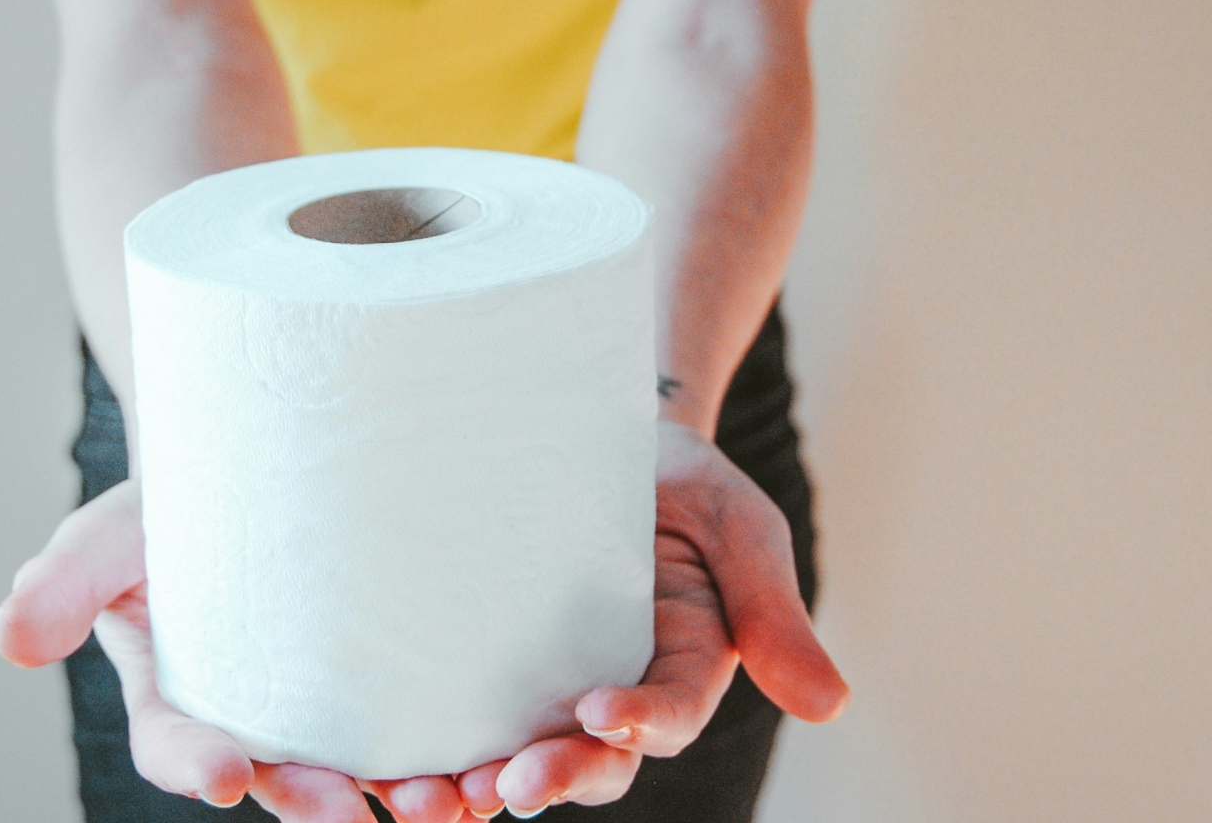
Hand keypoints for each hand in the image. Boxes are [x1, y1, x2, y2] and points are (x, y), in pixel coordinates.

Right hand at [0, 479, 476, 822]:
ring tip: (444, 803)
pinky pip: (428, 726)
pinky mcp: (395, 677)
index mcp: (178, 697)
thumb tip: (8, 641)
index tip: (229, 774)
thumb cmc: (168, 506)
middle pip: (285, 777)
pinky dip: (459, 752)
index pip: (179, 745)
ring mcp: (330, 706)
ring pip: (366, 769)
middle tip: (351, 814)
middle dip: (315, 802)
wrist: (254, 462)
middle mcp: (256, 718)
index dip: (197, 764)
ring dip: (404, 795)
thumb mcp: (105, 534)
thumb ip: (62, 582)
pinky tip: (497, 764)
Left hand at [449, 420, 848, 817]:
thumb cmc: (679, 479)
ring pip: (520, 753)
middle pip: (591, 759)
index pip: (669, 713)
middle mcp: (616, 685)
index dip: (639, 724)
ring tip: (430, 799)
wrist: (594, 426)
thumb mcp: (738, 525)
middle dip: (552, 778)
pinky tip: (381, 769)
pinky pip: (460, 716)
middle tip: (503, 788)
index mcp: (684, 663)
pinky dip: (426, 749)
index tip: (599, 713)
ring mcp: (547, 678)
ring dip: (477, 787)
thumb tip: (831, 707)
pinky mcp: (486, 660)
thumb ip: (774, 611)